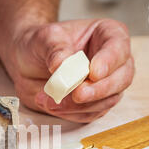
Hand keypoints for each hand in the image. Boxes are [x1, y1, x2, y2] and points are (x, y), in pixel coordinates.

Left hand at [7, 19, 134, 122]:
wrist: (27, 63)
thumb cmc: (40, 44)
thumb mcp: (43, 38)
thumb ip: (55, 48)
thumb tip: (62, 64)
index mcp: (108, 34)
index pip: (118, 47)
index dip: (109, 62)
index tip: (93, 73)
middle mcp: (113, 61)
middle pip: (122, 78)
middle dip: (99, 90)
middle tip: (77, 95)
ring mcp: (107, 84)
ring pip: (107, 101)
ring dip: (79, 106)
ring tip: (49, 101)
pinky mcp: (94, 104)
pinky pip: (90, 114)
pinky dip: (71, 113)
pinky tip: (51, 105)